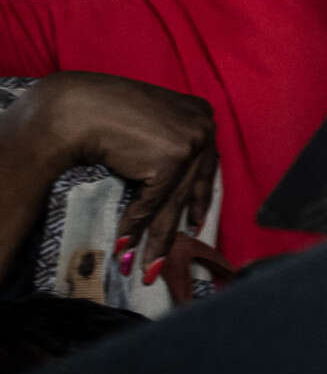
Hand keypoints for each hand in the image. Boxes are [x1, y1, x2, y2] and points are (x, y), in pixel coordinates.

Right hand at [2, 72, 219, 282]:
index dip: (198, 196)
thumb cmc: (102, 112)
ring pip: (173, 200)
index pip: (204, 164)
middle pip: (191, 186)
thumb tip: (173, 180)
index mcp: (200, 112)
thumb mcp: (147, 124)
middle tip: (169, 253)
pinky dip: (137, 224)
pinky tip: (126, 243)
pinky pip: (153, 202)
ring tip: (149, 265)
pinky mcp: (172, 159)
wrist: (75, 108)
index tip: (195, 220)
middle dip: (178, 224)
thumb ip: (165, 144)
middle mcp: (203, 124)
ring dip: (159, 237)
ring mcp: (191, 141)